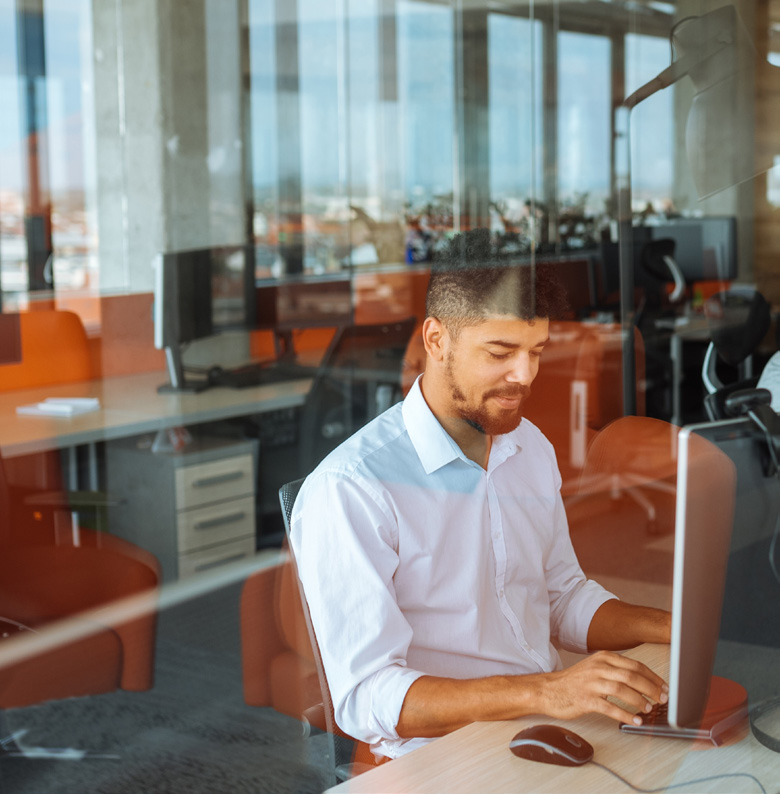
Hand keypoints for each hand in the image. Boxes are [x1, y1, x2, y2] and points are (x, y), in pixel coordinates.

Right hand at [541, 651, 667, 724]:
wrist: (548, 689)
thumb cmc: (574, 681)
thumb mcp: (595, 668)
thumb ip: (616, 671)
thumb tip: (643, 682)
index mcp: (603, 658)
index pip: (635, 665)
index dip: (653, 677)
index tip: (664, 688)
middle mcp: (598, 667)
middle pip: (631, 675)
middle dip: (651, 688)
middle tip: (662, 699)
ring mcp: (591, 683)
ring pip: (622, 689)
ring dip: (639, 700)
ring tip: (649, 709)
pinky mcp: (585, 699)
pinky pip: (610, 708)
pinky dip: (625, 715)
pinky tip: (635, 721)